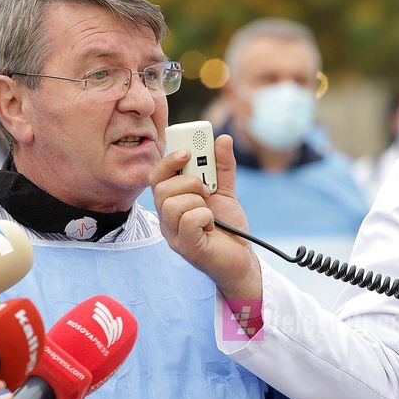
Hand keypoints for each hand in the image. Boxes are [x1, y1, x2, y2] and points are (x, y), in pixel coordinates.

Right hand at [150, 134, 261, 300]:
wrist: (242, 259)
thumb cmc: (228, 228)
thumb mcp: (225, 192)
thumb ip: (223, 167)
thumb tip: (222, 139)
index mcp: (172, 202)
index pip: (156, 176)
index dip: (168, 161)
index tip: (187, 152)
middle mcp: (166, 218)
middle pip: (161, 188)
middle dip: (189, 182)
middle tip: (207, 191)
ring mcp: (173, 234)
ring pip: (173, 204)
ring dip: (199, 202)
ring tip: (210, 213)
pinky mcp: (185, 247)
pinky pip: (189, 220)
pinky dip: (205, 217)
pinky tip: (211, 226)